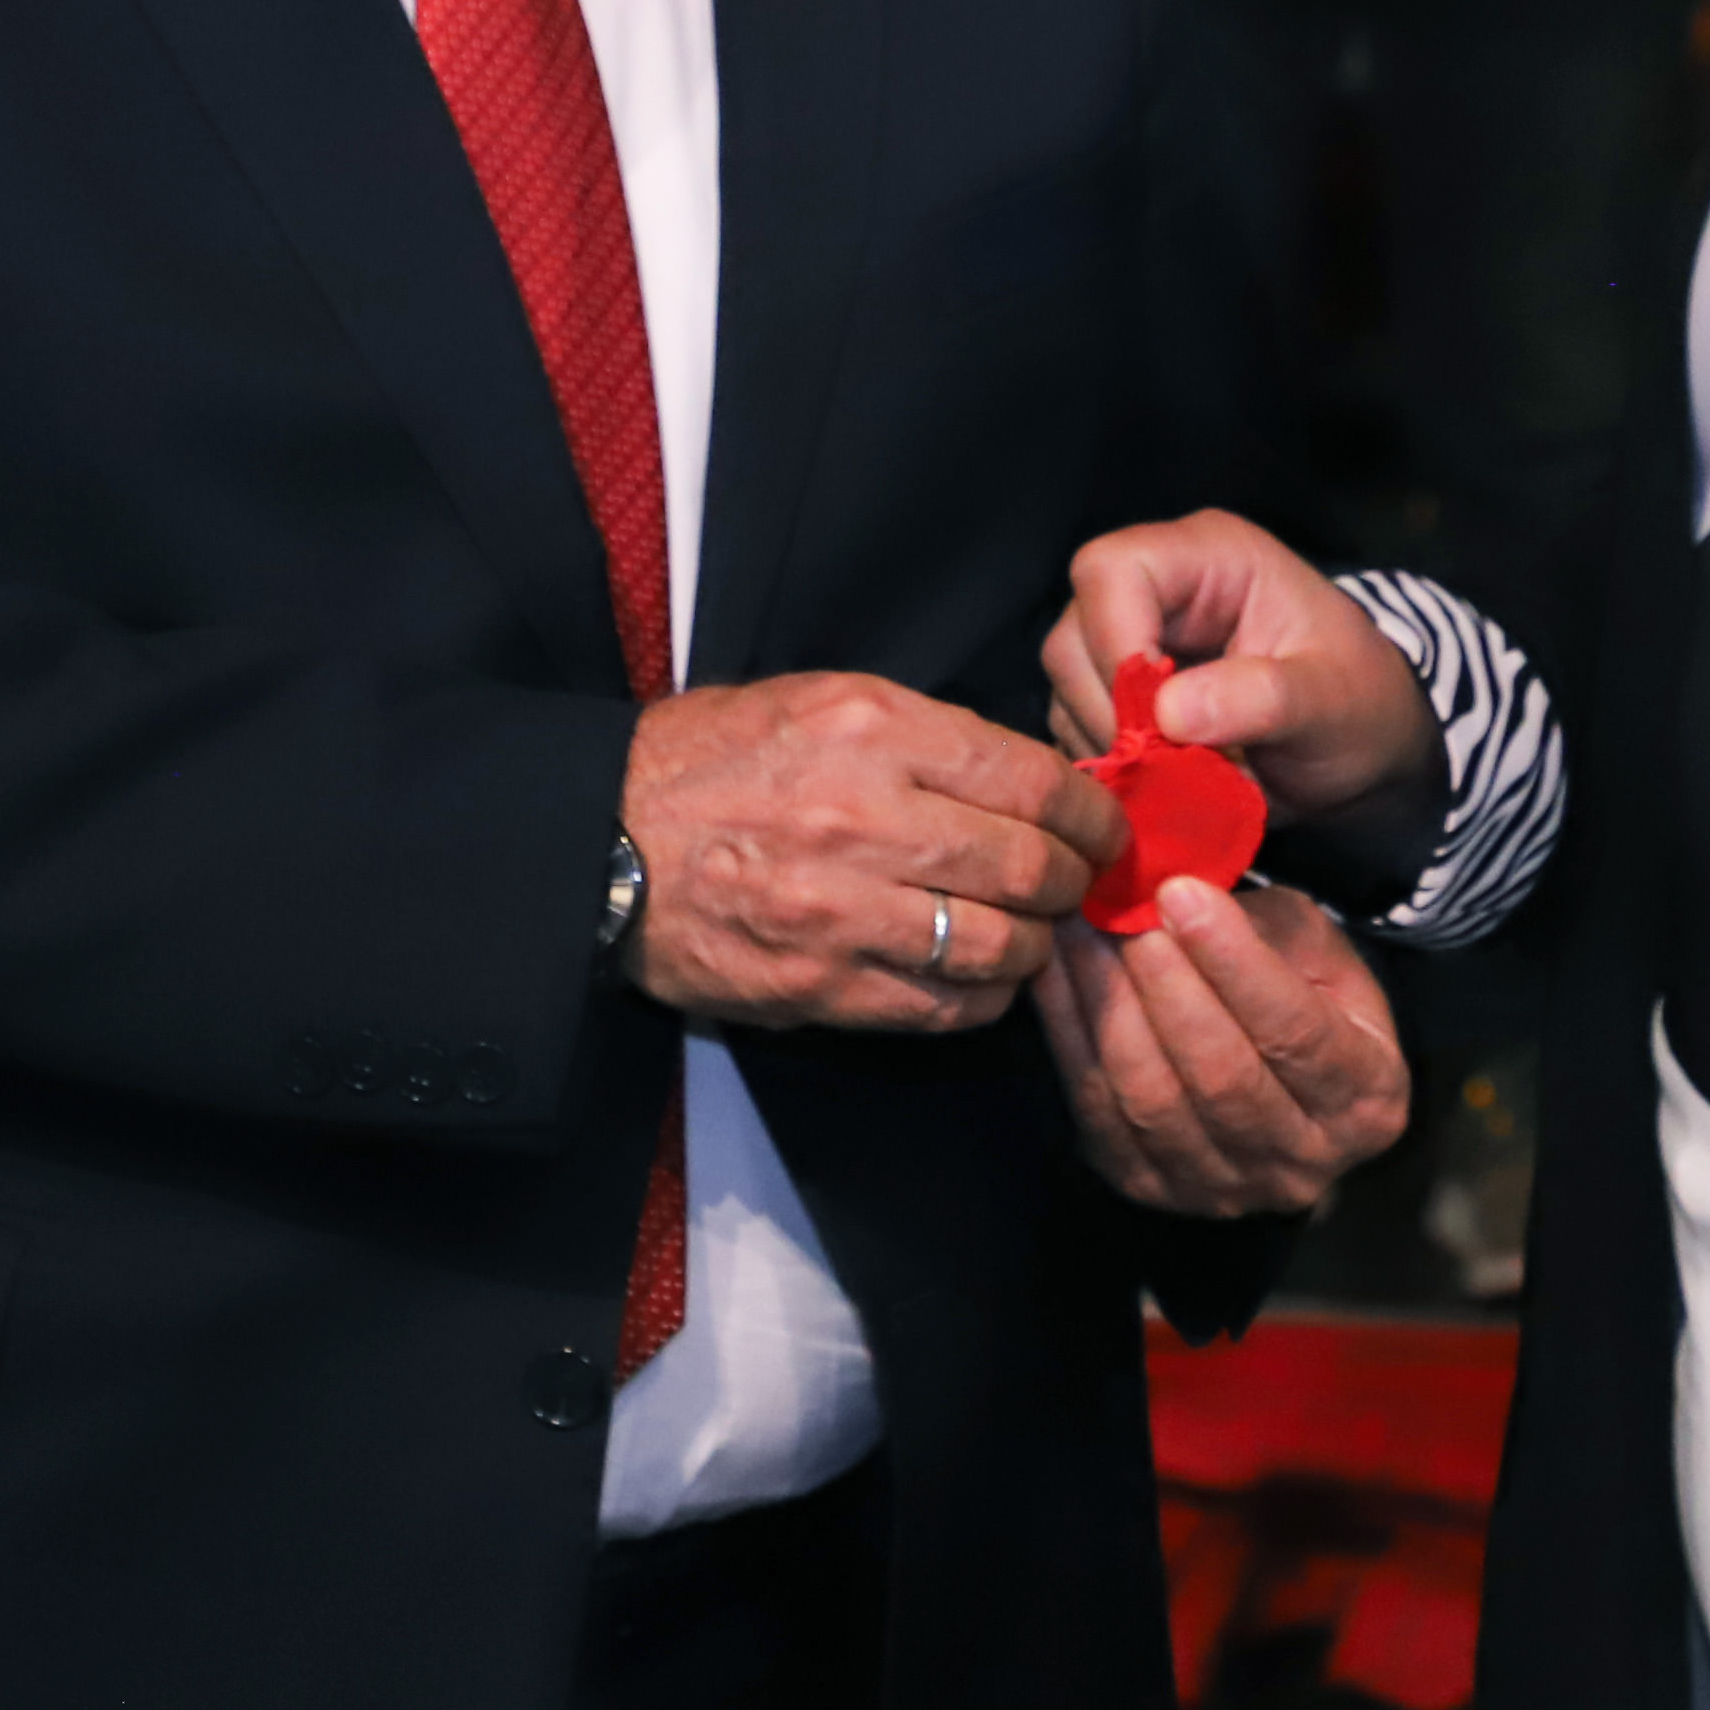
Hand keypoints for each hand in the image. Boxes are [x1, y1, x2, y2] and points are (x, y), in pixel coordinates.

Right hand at [620, 669, 1123, 1032]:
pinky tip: (978, 979)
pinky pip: (939, 1008)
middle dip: (1075, 882)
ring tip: (1030, 934)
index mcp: (874, 731)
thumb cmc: (716, 760)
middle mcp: (865, 819)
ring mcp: (841, 912)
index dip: (1092, 813)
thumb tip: (1033, 780)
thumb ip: (929, 736)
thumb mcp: (822, 700)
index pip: (1032, 780)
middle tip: (1079, 883)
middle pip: (1029, 868)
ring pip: (997, 949)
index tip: (1106, 825)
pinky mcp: (817, 986)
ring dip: (1033, 947)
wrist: (603, 838)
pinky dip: (979, 1000)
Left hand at [1035, 875, 1413, 1218]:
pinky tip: (1056, 974)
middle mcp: (1301, 1162)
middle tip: (1121, 910)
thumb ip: (1263, 930)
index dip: (1235, 963)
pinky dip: (1070, 1036)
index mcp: (1367, 1099)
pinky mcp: (1152, 1187)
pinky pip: (1099, 1115)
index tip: (1182, 893)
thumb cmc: (1308, 998)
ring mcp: (1222, 1189)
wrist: (1278, 1079)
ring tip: (1080, 930)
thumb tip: (1180, 900)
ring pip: (1152, 1103)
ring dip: (1107, 1006)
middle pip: (1221, 1077)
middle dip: (1164, 985)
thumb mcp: (1317, 951)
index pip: (1297, 1034)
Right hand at [1047, 509, 1442, 843]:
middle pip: (1075, 632)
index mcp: (1210, 558)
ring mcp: (1133, 641)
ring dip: (1111, 745)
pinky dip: (1111, 766)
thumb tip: (1169, 714)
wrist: (1364, 750)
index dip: (1114, 639)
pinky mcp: (1121, 694)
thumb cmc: (1359, 705)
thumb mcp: (1330, 701)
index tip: (1153, 720)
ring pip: (1068, 685)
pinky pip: (1077, 726)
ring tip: (1179, 782)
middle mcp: (1159, 589)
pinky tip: (1161, 788)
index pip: (1116, 570)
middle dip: (1111, 709)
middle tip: (1168, 767)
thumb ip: (1262, 697)